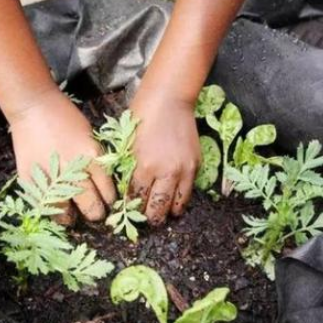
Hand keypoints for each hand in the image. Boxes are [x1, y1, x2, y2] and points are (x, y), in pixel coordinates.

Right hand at [8, 89, 115, 224]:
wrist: (34, 107)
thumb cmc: (66, 118)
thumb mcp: (90, 138)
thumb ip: (96, 163)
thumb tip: (103, 187)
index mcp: (93, 159)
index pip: (108, 194)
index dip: (109, 202)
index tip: (107, 203)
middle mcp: (75, 172)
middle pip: (92, 208)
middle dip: (95, 213)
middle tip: (94, 212)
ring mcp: (52, 179)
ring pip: (67, 214)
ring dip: (72, 217)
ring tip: (73, 215)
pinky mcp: (32, 181)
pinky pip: (44, 206)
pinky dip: (50, 209)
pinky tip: (54, 205)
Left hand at [130, 94, 200, 225]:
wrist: (170, 99)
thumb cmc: (143, 116)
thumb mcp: (128, 143)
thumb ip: (129, 167)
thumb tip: (127, 189)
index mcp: (145, 165)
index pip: (137, 196)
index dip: (132, 207)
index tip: (129, 212)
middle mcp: (167, 171)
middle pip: (158, 206)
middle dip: (151, 218)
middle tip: (147, 222)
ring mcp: (184, 169)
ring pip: (177, 202)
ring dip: (169, 212)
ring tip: (164, 217)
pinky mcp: (196, 164)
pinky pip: (189, 189)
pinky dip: (182, 198)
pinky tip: (176, 201)